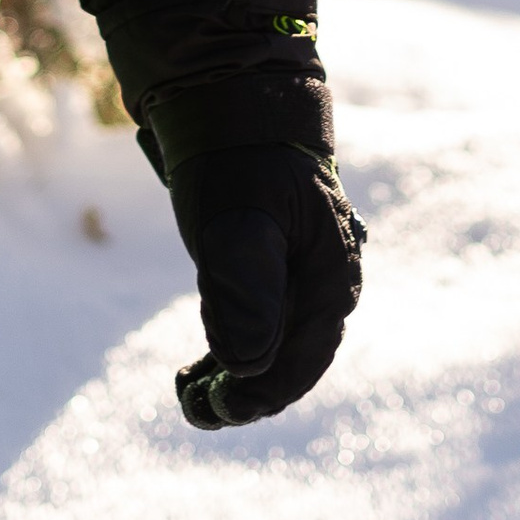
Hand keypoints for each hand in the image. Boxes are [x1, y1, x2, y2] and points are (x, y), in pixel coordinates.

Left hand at [166, 142, 364, 429]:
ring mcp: (299, 282)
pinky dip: (229, 357)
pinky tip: (195, 370)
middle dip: (245, 395)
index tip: (219, 408)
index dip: (264, 394)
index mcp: (333, 275)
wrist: (231, 111)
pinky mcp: (272, 277)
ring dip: (233, 381)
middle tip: (193, 406)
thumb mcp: (238, 222)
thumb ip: (247, 290)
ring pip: (274, 353)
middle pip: (292, 364)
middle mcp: (324, 286)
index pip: (306, 359)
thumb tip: (249, 366)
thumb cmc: (238, 165)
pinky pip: (260, 333)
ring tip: (186, 390)